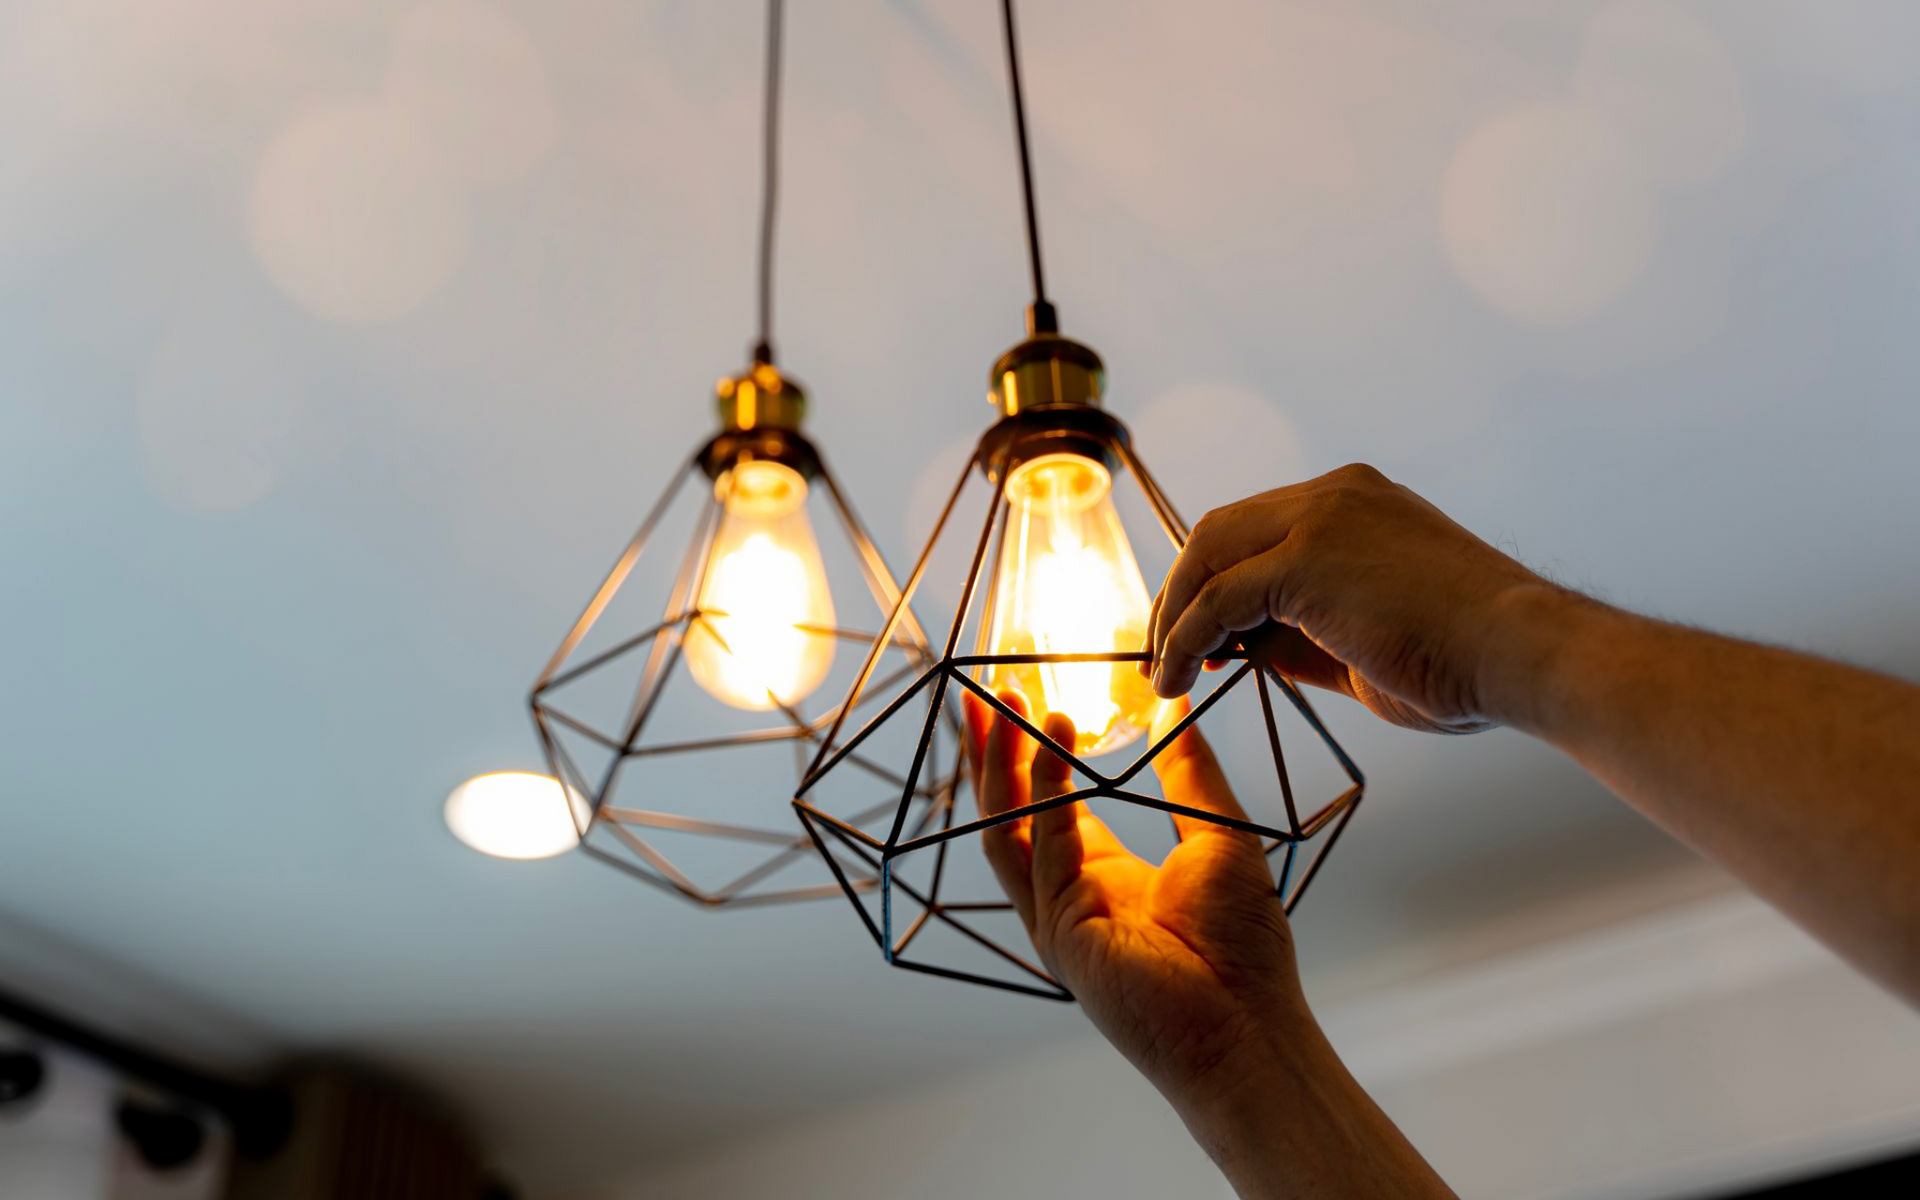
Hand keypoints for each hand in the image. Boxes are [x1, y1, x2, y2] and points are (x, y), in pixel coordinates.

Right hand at [964, 688, 1307, 1113]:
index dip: (1034, 753)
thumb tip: (1177, 709)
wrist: (1249, 1024)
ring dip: (1000, 766)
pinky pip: (1042, 851)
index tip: (1027, 702)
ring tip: (1002, 707)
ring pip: (1007, 829)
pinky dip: (1045, 794)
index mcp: (1104, 876)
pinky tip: (1055, 747)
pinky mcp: (1061, 933)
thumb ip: (1189, 772)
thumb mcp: (1219, 834)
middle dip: (995, 752)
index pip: (1050, 805)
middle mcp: (1070, 895)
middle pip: (1012, 813)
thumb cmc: (1243, 948)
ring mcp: (1058, 917)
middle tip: (987, 693)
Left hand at [1146, 463, 1561, 732]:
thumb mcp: (1364, 640)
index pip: (1258, 528)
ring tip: (1162, 672)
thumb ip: (1300, 634)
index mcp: (1356, 504)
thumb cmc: (1466, 661)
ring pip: (1209, 555)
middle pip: (1220, 531)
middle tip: (1162, 652)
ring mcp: (1321, 518)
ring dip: (1174, 615)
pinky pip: (1219, 599)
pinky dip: (1185, 638)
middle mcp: (1334, 495)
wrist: (1524, 654)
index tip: (1198, 637)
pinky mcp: (1307, 558)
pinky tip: (1178, 678)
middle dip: (1181, 591)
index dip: (1216, 581)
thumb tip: (1238, 648)